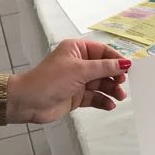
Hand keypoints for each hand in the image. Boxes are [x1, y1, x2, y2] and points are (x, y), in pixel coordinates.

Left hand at [8, 39, 129, 124]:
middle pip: (104, 69)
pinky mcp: (76, 96)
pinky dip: (103, 100)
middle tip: (122, 84)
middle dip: (115, 77)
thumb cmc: (49, 80)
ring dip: (111, 90)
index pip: (103, 51)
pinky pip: (95, 97)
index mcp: (77, 50)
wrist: (27, 103)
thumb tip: (125, 63)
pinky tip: (109, 105)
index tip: (128, 68)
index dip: (116, 59)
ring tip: (119, 97)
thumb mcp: (80, 70)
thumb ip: (105, 67)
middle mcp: (78, 64)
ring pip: (101, 84)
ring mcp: (78, 81)